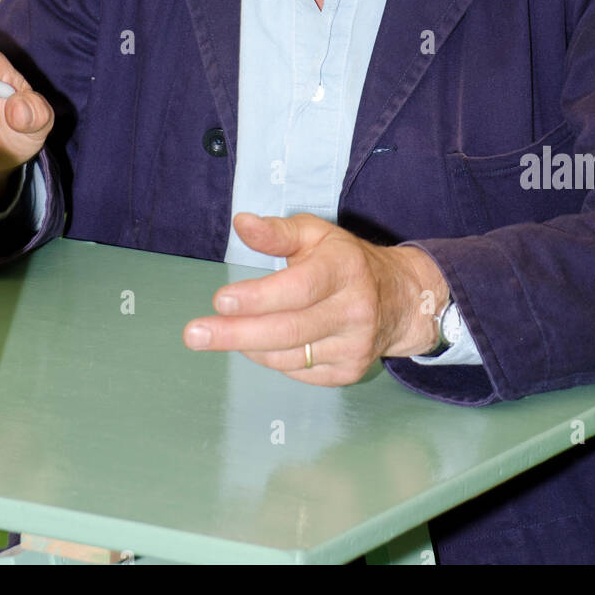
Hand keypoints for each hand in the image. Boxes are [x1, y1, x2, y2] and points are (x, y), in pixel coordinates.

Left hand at [182, 212, 448, 385]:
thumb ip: (277, 232)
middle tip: (194, 334)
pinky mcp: (349, 371)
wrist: (400, 299)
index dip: (259, 297)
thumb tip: (241, 223)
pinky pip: (297, 372)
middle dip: (236, 334)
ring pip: (288, 356)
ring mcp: (354, 346)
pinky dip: (271, 358)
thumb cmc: (346, 261)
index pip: (299, 288)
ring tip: (219, 334)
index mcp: (344, 268)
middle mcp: (354, 310)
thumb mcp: (315, 234)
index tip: (220, 301)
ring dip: (248, 346)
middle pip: (289, 330)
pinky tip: (259, 343)